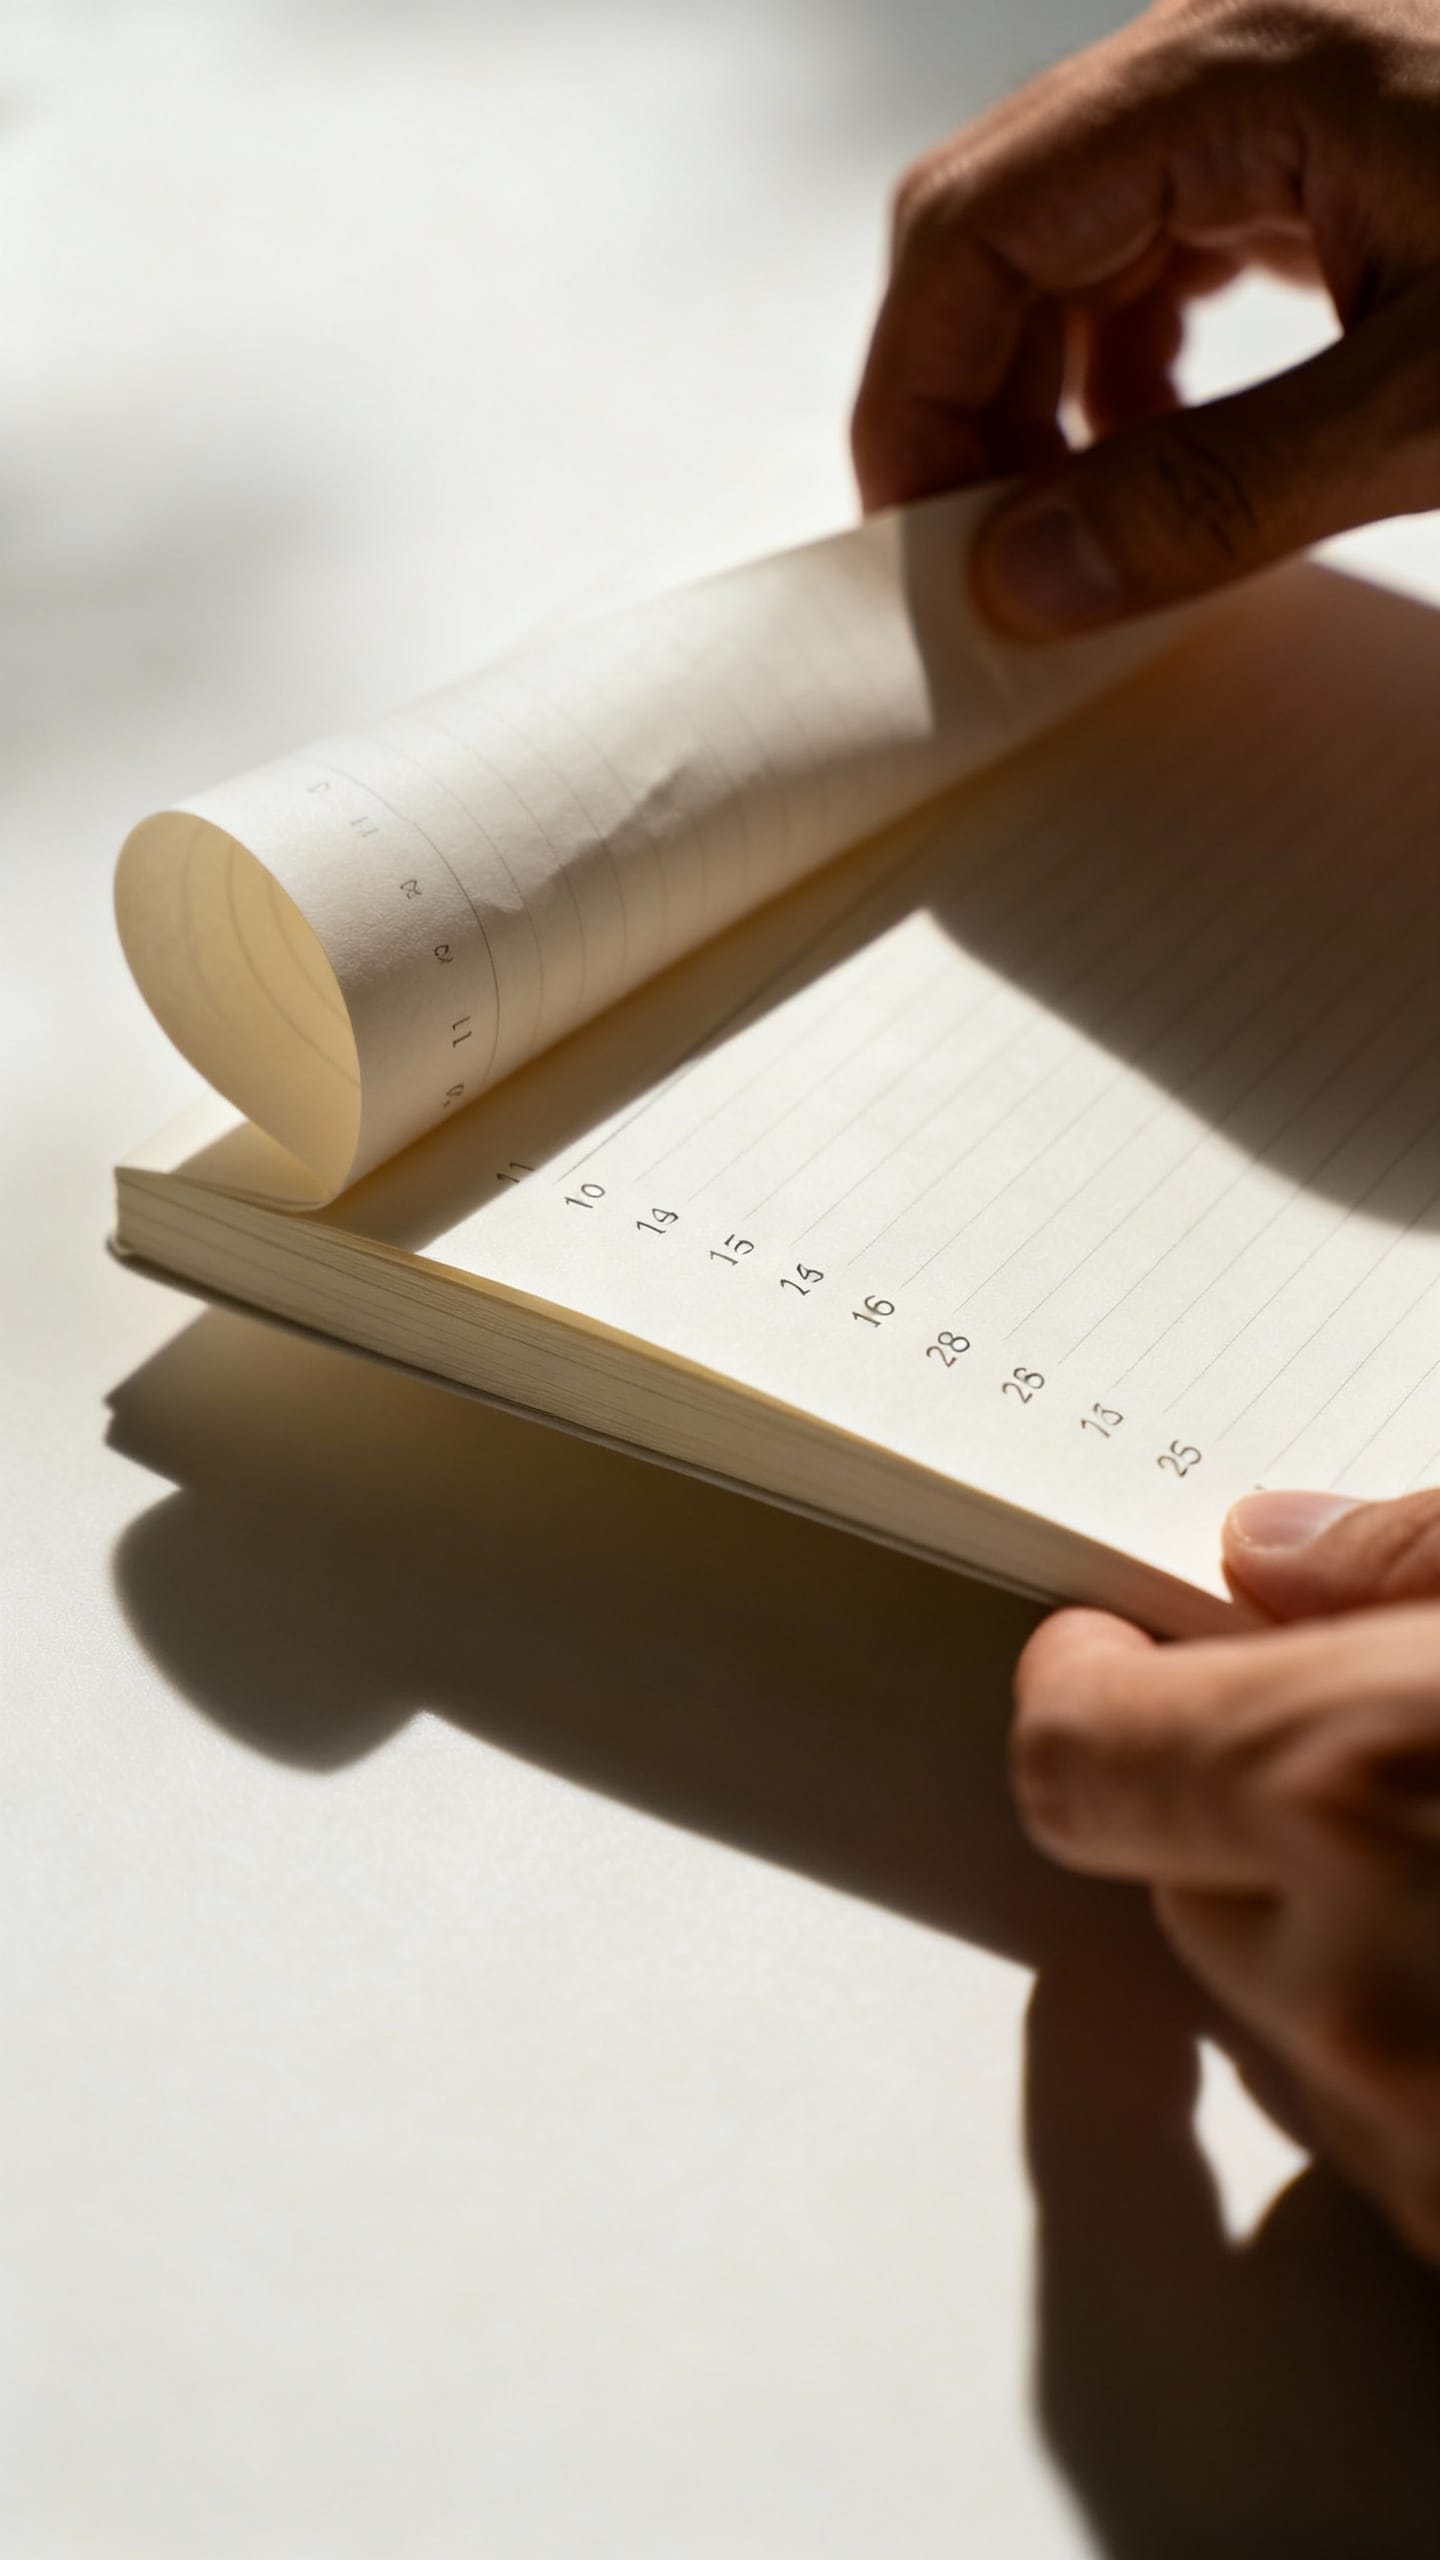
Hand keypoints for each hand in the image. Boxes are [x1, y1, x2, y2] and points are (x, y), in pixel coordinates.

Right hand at [854, 0, 1439, 635]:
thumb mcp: (1434, 408)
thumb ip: (1222, 496)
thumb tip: (1021, 581)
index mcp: (1242, 70)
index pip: (976, 226)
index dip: (914, 403)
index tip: (918, 553)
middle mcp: (1229, 52)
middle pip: (994, 227)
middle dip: (961, 407)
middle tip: (985, 568)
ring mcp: (1265, 90)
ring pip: (1061, 245)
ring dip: (1037, 398)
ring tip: (1073, 536)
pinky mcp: (1306, 142)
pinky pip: (1148, 248)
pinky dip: (1119, 369)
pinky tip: (1157, 457)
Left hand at [1012, 1487, 1439, 2262]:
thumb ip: (1413, 1566)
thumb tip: (1281, 1557)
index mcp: (1362, 1791)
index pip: (1079, 1755)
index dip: (1089, 1689)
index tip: (1112, 1656)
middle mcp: (1368, 2003)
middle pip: (1183, 1894)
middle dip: (1254, 1818)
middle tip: (1394, 1754)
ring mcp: (1437, 2160)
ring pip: (1296, 2040)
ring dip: (1361, 1962)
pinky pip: (1405, 2158)